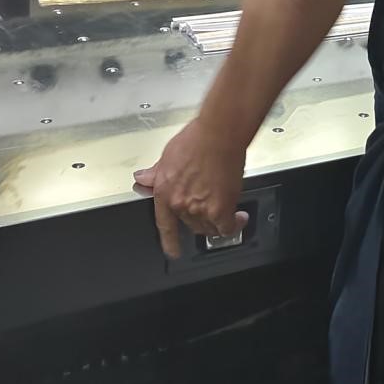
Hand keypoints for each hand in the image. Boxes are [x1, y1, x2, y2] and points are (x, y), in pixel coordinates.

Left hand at [134, 119, 247, 258]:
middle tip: (212, 211)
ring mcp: (200, 207)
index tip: (172, 251)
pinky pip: (226, 227)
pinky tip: (239, 218)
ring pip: (209, 227)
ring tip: (229, 215)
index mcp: (164, 191)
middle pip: (190, 224)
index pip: (164, 224)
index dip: (169, 241)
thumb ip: (156, 173)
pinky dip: (234, 225)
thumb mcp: (168, 155)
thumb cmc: (198, 137)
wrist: (219, 133)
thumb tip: (143, 178)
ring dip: (218, 223)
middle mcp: (180, 203)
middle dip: (201, 219)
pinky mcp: (221, 208)